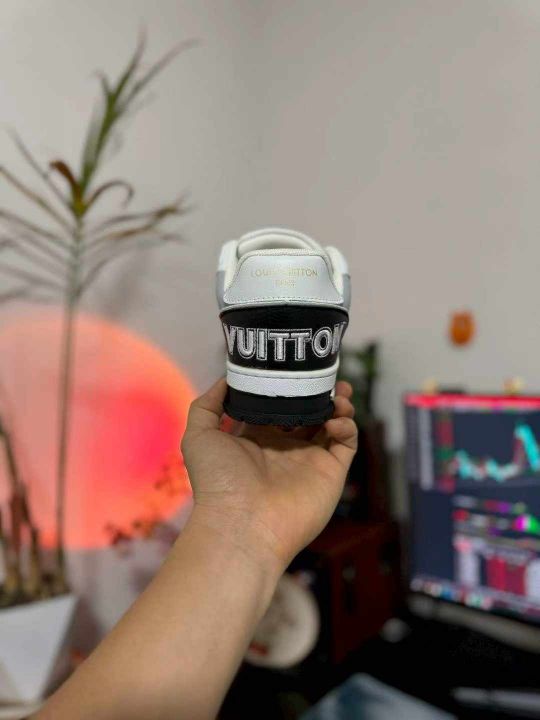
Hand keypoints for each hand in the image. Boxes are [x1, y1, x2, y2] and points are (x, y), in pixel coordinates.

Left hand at [181, 379, 356, 570]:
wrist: (241, 525)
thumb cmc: (217, 482)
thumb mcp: (199, 436)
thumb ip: (208, 404)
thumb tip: (226, 379)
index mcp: (258, 438)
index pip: (279, 406)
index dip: (288, 387)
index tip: (294, 367)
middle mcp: (286, 447)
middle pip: (309, 412)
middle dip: (319, 392)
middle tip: (326, 375)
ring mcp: (310, 460)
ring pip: (332, 424)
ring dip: (339, 404)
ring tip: (339, 393)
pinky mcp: (330, 473)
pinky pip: (346, 443)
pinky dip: (347, 426)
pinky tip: (335, 420)